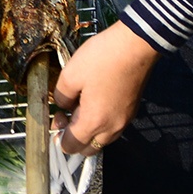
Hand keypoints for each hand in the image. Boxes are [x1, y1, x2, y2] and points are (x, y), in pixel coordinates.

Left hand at [52, 21, 158, 154]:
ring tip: (80, 106)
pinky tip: (95, 101)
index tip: (55, 117)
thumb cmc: (101, 59)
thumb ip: (61, 96)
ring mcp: (125, 120)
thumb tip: (63, 106)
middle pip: (88, 149)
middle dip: (73, 138)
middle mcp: (112, 128)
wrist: (137, 44)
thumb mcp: (71, 74)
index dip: (58, 138)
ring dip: (88, 131)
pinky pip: (113, 127)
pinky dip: (101, 123)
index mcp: (94, 123)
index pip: (71, 147)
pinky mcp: (132, 110)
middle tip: (66, 114)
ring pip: (102, 139)